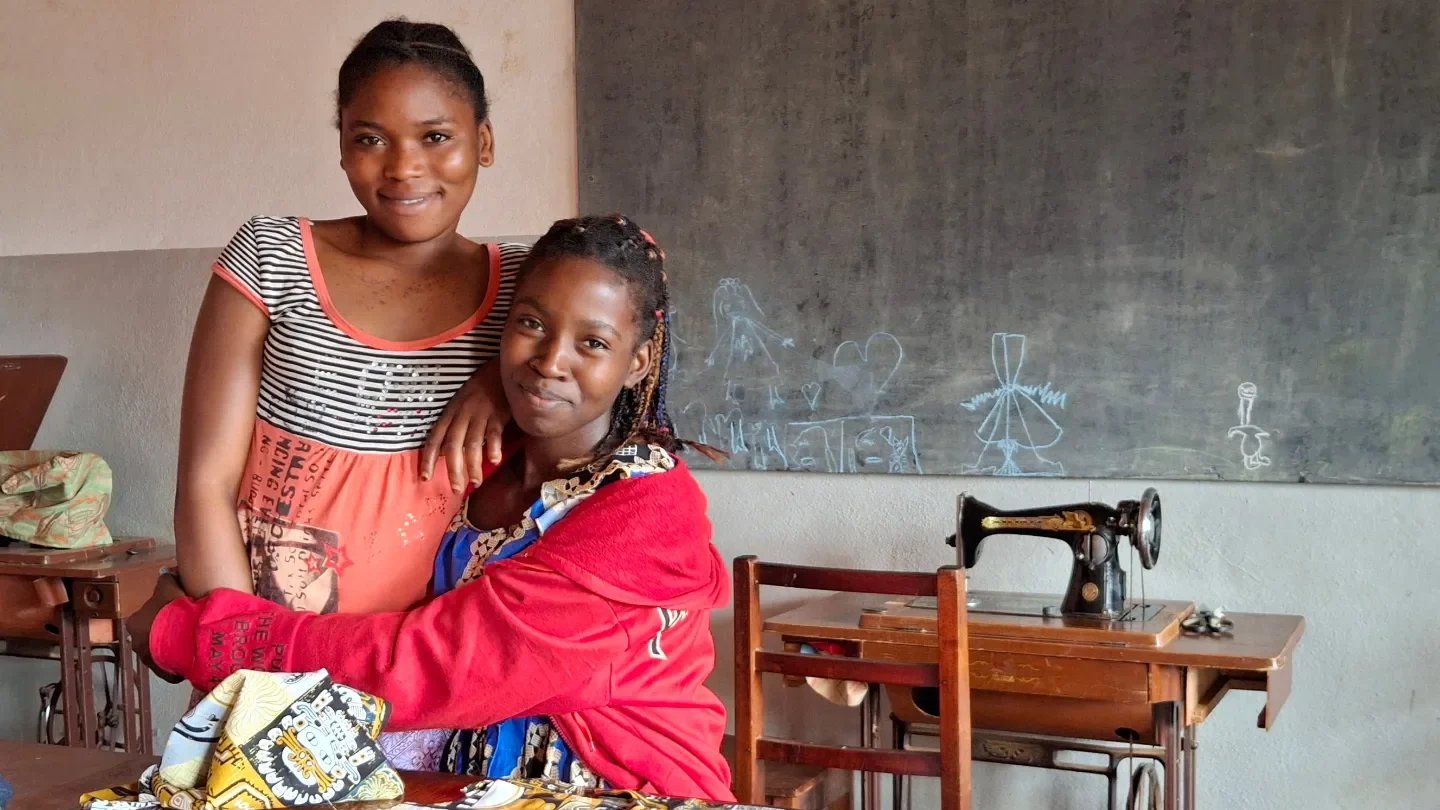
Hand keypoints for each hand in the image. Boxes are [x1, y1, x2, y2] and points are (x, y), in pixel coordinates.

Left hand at [125, 572, 185, 683]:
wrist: (186, 636)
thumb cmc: (172, 610)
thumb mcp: (168, 587)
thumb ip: (165, 579)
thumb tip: (166, 573)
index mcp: (134, 623)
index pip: (145, 617)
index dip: (160, 613)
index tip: (173, 612)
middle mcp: (136, 643)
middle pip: (151, 635)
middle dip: (163, 632)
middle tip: (182, 626)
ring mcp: (149, 661)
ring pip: (160, 651)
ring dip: (171, 647)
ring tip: (188, 640)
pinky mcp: (163, 673)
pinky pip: (171, 666)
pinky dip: (178, 661)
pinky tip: (190, 652)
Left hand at [421, 362, 509, 491]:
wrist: (501, 369)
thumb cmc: (482, 390)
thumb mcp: (462, 406)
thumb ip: (455, 428)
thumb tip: (447, 453)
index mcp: (450, 413)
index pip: (435, 438)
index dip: (429, 459)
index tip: (425, 478)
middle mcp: (462, 414)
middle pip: (453, 445)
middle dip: (453, 469)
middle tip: (455, 489)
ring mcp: (480, 413)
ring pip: (473, 443)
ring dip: (473, 465)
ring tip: (475, 483)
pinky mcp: (498, 413)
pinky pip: (494, 432)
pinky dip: (493, 446)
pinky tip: (494, 460)